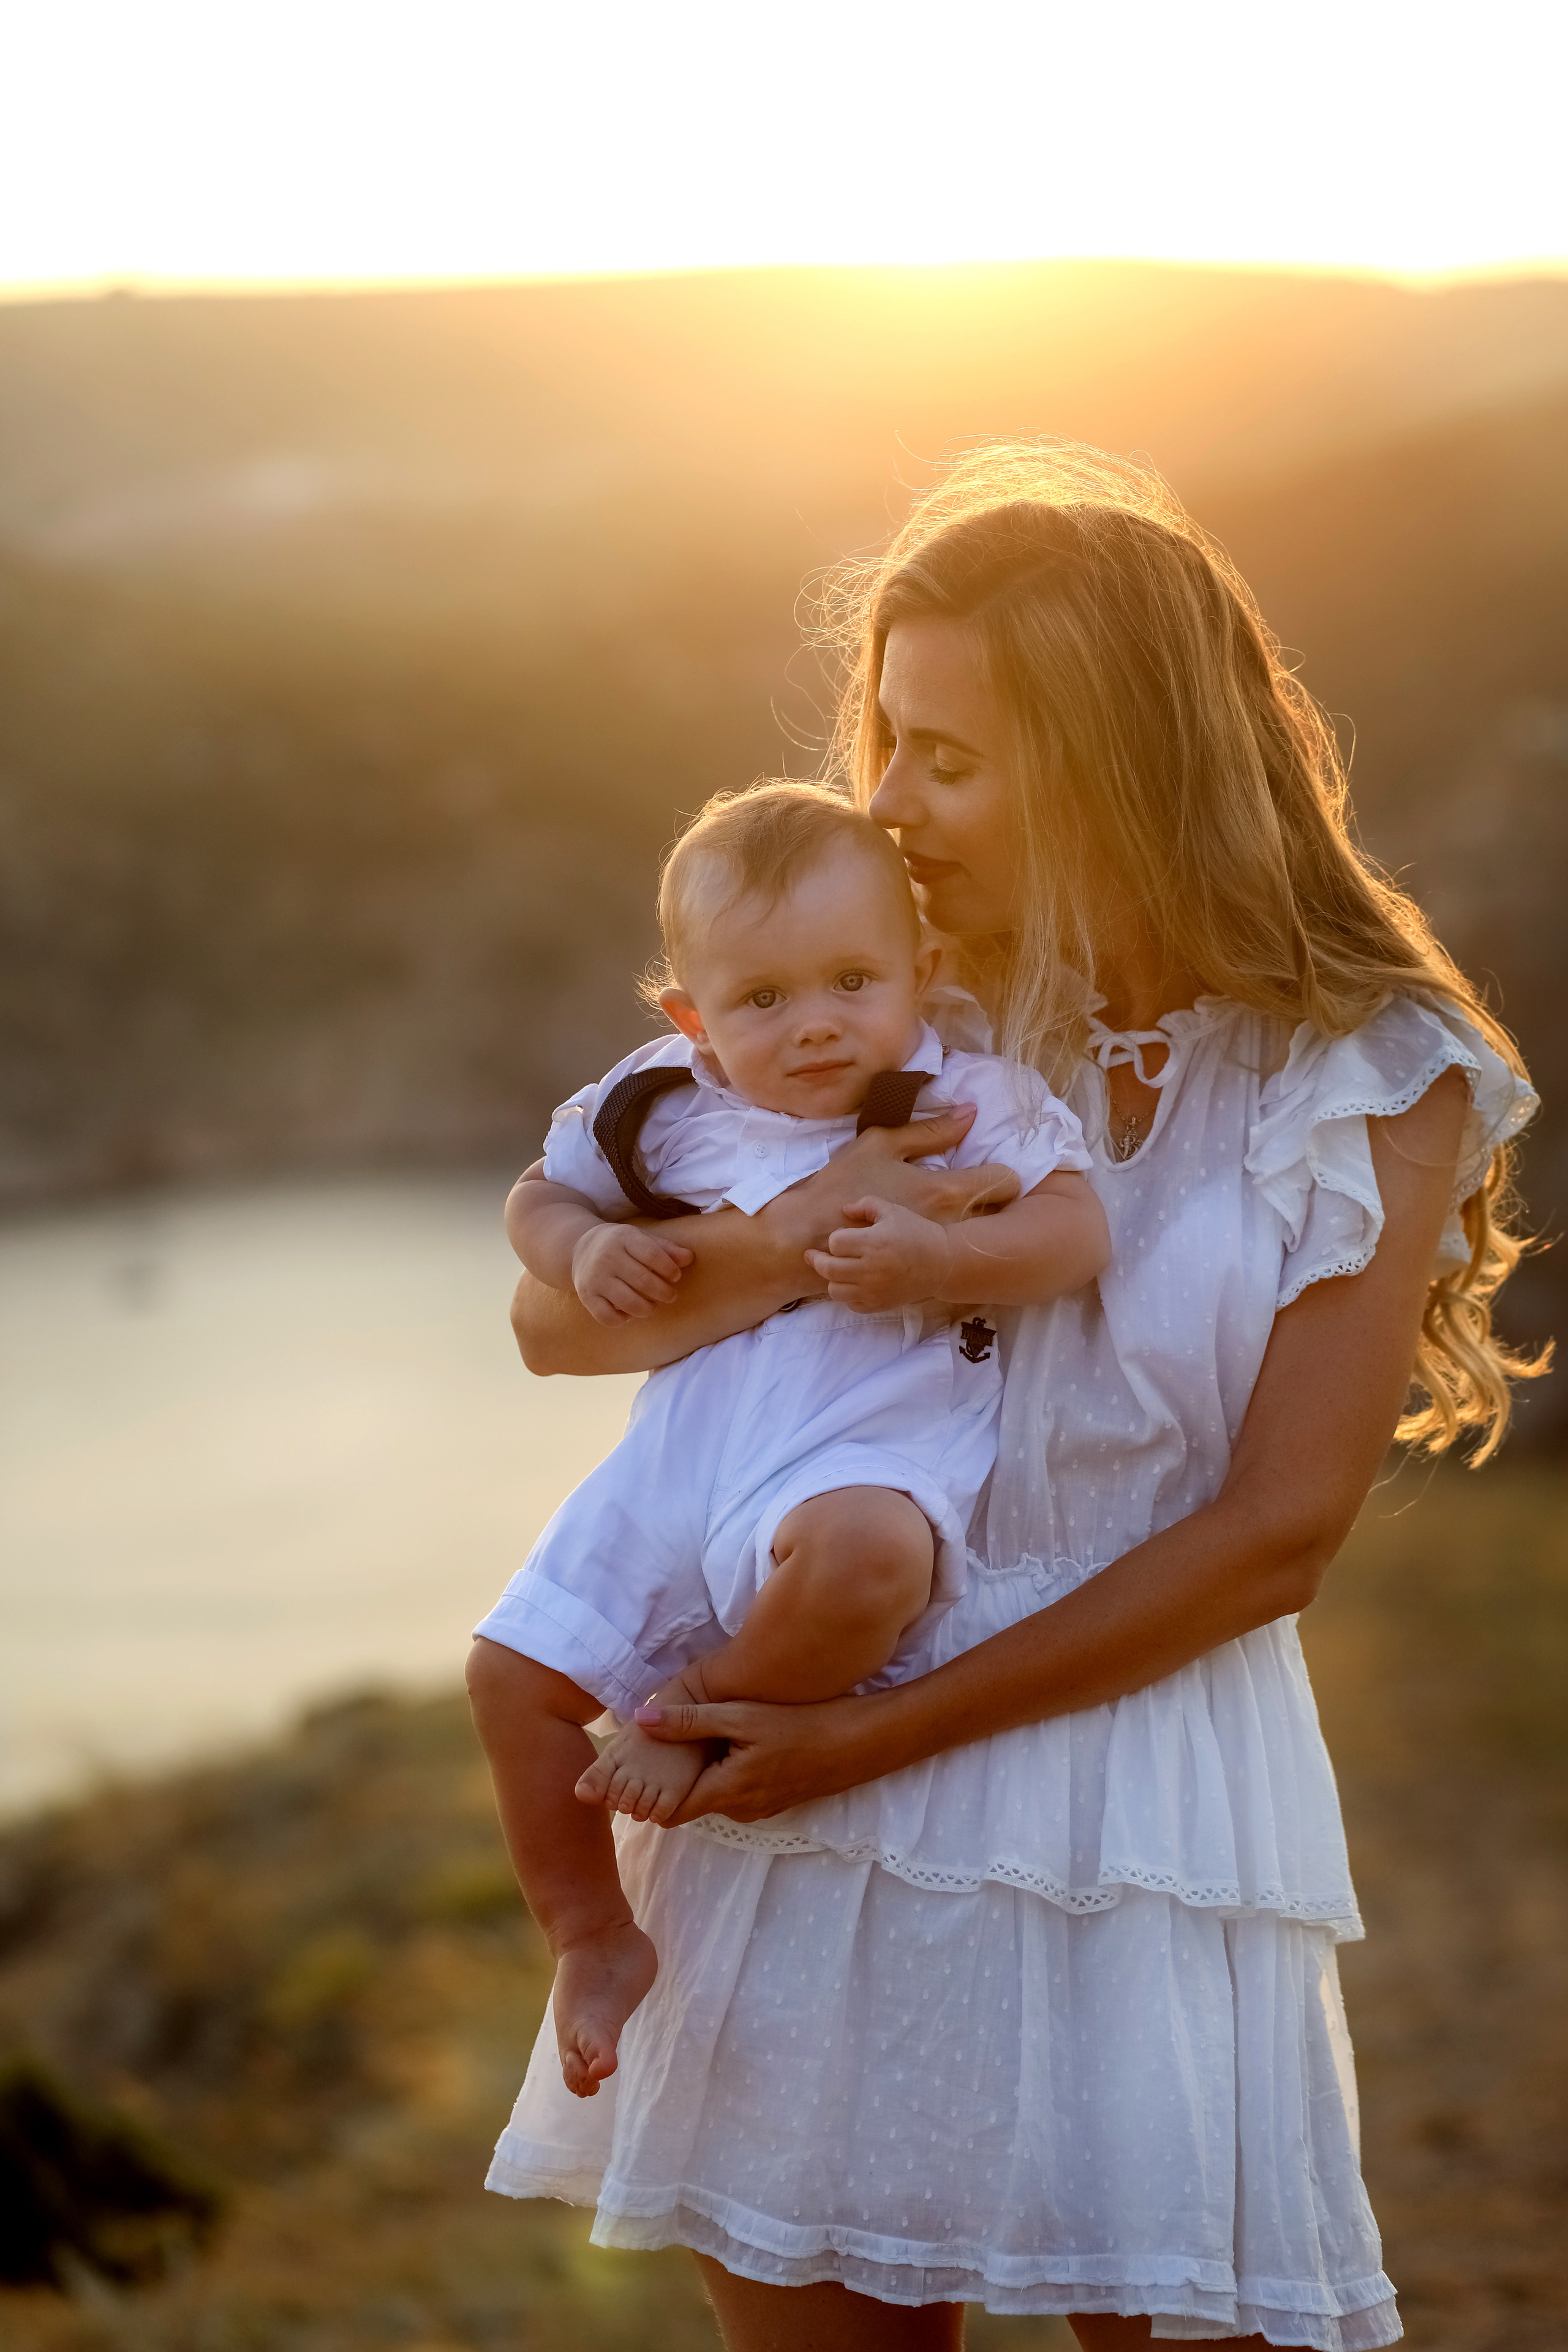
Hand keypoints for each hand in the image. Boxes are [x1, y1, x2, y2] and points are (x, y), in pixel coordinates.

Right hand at [571, 1222, 692, 1324]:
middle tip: (671, 1295)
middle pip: (643, 1281)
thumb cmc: (621, 1245)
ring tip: (652, 1306)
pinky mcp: (587, 1296)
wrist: (581, 1249)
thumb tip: (690, 1258)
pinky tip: (629, 1313)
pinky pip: (608, 1317)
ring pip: (628, 1302)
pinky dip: (623, 1319)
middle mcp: (607, 1257)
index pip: (652, 1254)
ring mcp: (595, 1278)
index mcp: (623, 1238)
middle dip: (663, 1292)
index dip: (669, 1268)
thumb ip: (666, 1248)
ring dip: (647, 1309)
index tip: (676, 1276)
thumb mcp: (641, 1239)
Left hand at [629, 1692, 894, 1823]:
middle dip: (672, 1779)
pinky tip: (729, 1742)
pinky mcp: (773, 1800)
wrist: (857, 1743)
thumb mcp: (741, 1716)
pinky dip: (724, 1773)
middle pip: (690, 1801)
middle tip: (660, 1745)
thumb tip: (639, 1720)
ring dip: (701, 1773)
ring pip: (713, 1795)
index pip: (669, 1812)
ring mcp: (758, 1809)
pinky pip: (735, 1792)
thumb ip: (689, 1721)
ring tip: (691, 1737)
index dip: (648, 1793)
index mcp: (725, 1793)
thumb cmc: (800, 1725)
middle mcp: (739, 1811)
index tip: (635, 1769)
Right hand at [763, 1108, 1019, 1260]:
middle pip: (1002, 1214)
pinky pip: (957, 1259)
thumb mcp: (880, 1144)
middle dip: (997, 1200)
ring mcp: (939, 1254)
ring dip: (977, 1222)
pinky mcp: (924, 1274)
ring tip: (954, 1210)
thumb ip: (930, 1129)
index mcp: (945, 1192)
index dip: (1005, 1172)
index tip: (990, 1166)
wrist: (806, 1238)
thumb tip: (970, 1112)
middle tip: (978, 1187)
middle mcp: (951, 1226)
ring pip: (981, 1237)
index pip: (1007, 1182)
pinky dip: (954, 1246)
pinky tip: (933, 1236)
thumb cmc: (841, 1186)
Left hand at [803, 1196, 952, 1311]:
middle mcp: (870, 1269)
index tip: (843, 1238)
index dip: (836, 1239)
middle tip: (813, 1255)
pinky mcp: (878, 1304)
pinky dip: (848, 1295)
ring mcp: (873, 1290)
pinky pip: (851, 1304)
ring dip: (832, 1279)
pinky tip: (854, 1284)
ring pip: (834, 1290)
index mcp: (873, 1242)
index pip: (835, 1243)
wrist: (942, 1263)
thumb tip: (844, 1210)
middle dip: (818, 1260)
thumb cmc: (916, 1233)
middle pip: (828, 1268)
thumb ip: (865, 1205)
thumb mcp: (893, 1210)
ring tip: (837, 1271)